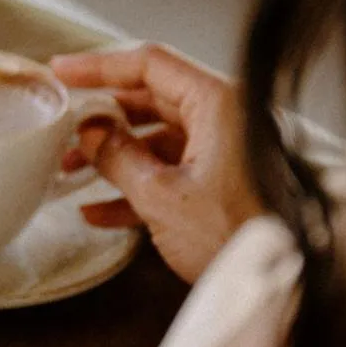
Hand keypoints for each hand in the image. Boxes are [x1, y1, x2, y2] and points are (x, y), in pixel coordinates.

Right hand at [52, 43, 263, 282]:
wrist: (284, 282)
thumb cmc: (234, 235)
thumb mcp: (161, 196)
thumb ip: (118, 157)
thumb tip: (89, 130)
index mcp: (218, 103)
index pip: (150, 64)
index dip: (99, 65)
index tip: (61, 72)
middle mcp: (224, 117)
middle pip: (150, 99)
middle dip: (102, 118)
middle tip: (61, 125)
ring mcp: (224, 149)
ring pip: (155, 138)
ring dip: (111, 155)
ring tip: (70, 172)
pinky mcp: (221, 181)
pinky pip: (168, 171)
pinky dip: (133, 187)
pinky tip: (97, 211)